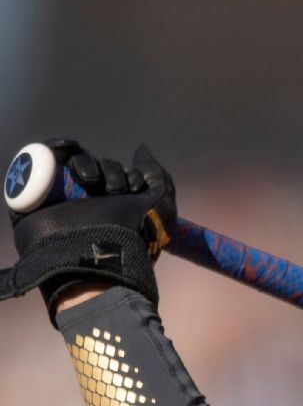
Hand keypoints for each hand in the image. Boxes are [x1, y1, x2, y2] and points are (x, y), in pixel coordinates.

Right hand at [0, 139, 175, 323]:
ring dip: (84, 162)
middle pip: (93, 166)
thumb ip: (156, 174)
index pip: (113, 172)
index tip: (132, 188)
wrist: (101, 257)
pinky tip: (64, 148)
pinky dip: (51, 149)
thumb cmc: (137, 234)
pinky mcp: (37, 201)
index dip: (124, 174)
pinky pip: (39, 166)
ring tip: (92, 180)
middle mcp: (86, 201)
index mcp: (113, 204)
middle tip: (113, 190)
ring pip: (70, 163)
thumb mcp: (162, 201)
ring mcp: (61, 200)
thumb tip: (140, 149)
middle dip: (107, 170)